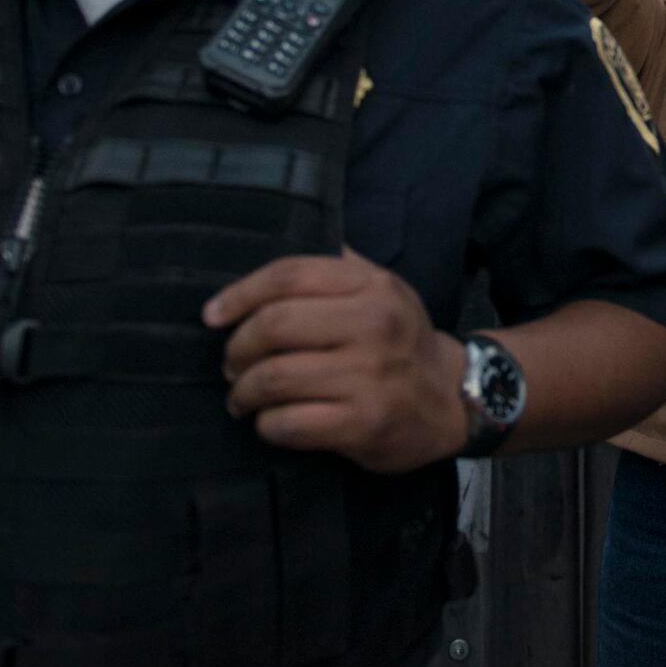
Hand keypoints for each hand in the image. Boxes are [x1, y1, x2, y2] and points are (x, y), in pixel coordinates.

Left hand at [206, 248, 468, 473]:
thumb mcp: (383, 290)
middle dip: (237, 348)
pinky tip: (271, 421)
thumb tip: (275, 242)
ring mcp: (370, 376)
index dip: (240, 294)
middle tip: (230, 364)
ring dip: (244, 392)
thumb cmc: (400, 342)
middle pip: (273, 326)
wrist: (452, 400)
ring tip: (242, 397)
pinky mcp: (364, 423)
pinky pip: (288, 423)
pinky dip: (267, 424)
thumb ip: (337, 268)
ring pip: (273, 378)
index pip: (288, 275)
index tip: (213, 315)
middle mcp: (374, 324)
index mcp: (372, 286)